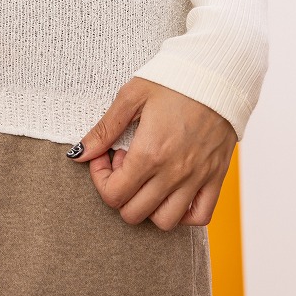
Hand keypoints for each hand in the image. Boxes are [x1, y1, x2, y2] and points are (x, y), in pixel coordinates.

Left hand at [67, 76, 236, 230]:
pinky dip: (182, 213)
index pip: (113, 194)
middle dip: (119, 191)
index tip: (106, 154)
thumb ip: (104, 129)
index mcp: (150, 152)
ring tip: (147, 174)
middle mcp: (174, 172)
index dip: (100, 178)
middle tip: (124, 161)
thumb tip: (79, 154)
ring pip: (164, 222)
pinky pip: (200, 217)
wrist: (217, 73)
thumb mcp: (131, 96)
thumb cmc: (172, 80)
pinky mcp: (216, 177)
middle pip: (134, 213)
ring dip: (147, 205)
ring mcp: (197, 178)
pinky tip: (171, 189)